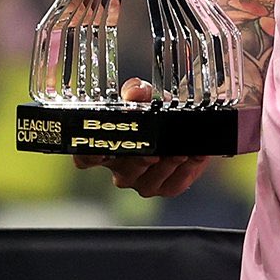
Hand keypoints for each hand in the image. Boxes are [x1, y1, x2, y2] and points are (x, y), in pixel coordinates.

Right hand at [72, 79, 210, 197]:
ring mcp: (143, 181)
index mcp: (107, 147)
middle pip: (123, 170)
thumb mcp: (147, 95)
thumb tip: (135, 92)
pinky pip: (173, 184)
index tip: (104, 150)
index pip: (86, 158)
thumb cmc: (157, 109)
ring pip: (149, 180)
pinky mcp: (167, 187)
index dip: (90, 156)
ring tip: (180, 150)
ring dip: (167, 164)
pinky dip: (186, 169)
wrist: (185, 118)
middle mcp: (121, 168)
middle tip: (155, 149)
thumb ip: (138, 92)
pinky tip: (193, 155)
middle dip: (140, 159)